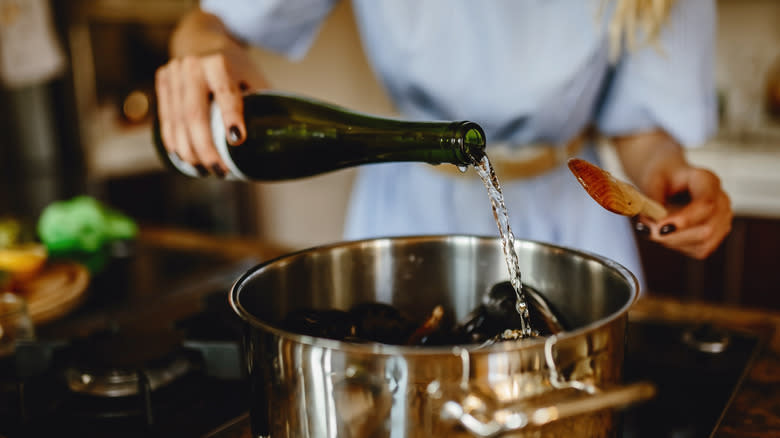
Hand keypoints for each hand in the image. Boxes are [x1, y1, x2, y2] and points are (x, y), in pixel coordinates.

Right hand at [154, 11, 268, 175]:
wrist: (202, 39)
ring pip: (178, 121)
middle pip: (195, 115)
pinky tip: (183, 158)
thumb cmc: (236, 66)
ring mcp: (174, 73)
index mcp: (219, 62)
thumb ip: (261, 103)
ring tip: (204, 171)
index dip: (230, 117)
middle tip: (220, 171)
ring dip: (189, 151)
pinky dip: (174, 141)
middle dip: (206, 148)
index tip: (237, 139)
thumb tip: (276, 141)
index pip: (225, 94)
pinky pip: (166, 118)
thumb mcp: (252, 77)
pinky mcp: (163, 81)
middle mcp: (193, 66)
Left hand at [637, 164, 731, 259]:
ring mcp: (723, 219)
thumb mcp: (651, 181)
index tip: (659, 229)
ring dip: (673, 241)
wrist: (671, 179)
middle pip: (707, 229)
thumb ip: (651, 201)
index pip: (706, 204)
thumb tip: (649, 223)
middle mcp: (721, 200)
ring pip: (703, 244)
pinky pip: (699, 250)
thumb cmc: (662, 178)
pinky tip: (666, 233)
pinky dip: (678, 246)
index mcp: (707, 180)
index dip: (684, 220)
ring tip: (652, 228)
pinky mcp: (717, 235)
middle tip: (645, 230)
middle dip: (673, 236)